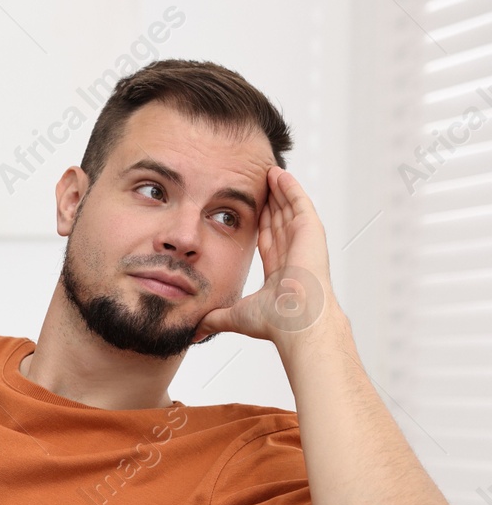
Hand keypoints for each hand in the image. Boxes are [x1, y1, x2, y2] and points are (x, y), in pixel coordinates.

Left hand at [195, 166, 337, 343]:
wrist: (298, 320)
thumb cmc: (275, 322)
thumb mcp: (236, 315)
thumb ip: (215, 319)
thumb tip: (195, 332)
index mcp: (279, 270)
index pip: (266, 240)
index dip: (258, 224)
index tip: (250, 211)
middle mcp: (292, 253)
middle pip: (277, 220)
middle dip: (269, 202)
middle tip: (258, 183)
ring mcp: (303, 240)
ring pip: (287, 208)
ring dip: (278, 190)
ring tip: (267, 171)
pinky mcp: (310, 230)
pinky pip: (298, 201)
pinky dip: (289, 187)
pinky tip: (278, 173)